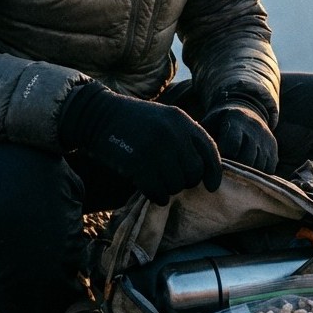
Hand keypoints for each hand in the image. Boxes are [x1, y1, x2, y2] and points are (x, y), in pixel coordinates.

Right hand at [60, 84, 221, 204]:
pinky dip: (158, 197)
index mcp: (182, 120)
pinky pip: (157, 191)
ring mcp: (154, 147)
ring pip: (176, 185)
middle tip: (174, 182)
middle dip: (186, 182)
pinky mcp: (137, 163)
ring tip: (161, 185)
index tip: (211, 186)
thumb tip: (203, 170)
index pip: (209, 151)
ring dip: (170, 190)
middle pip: (194, 172)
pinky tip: (154, 194)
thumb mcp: (164, 118)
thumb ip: (185, 137)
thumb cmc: (134, 122)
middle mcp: (172, 132)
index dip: (214, 172)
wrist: (98, 115)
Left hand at [202, 106, 277, 173]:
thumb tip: (191, 154)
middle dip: (235, 170)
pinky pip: (269, 170)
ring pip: (259, 166)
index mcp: (237, 120)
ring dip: (246, 176)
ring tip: (234, 179)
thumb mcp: (211, 121)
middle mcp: (255, 130)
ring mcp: (266, 141)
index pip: (232, 144)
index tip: (214, 165)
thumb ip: (202, 136)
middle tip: (223, 177)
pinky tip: (246, 177)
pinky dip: (258, 176)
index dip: (223, 158)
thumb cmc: (222, 121)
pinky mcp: (273, 150)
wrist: (248, 109)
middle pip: (247, 159)